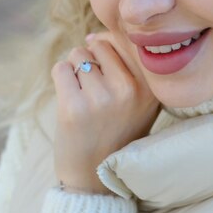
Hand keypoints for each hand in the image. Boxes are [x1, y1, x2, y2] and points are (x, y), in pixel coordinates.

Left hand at [51, 30, 159, 194]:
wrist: (95, 177)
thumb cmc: (115, 132)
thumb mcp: (139, 101)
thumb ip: (127, 66)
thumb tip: (93, 35)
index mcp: (151, 87)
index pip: (128, 41)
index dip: (110, 46)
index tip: (107, 68)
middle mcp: (131, 90)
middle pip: (100, 44)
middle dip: (92, 59)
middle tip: (96, 90)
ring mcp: (102, 99)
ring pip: (78, 55)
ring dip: (75, 71)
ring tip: (85, 98)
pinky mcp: (74, 108)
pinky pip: (61, 69)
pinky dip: (61, 80)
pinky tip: (70, 101)